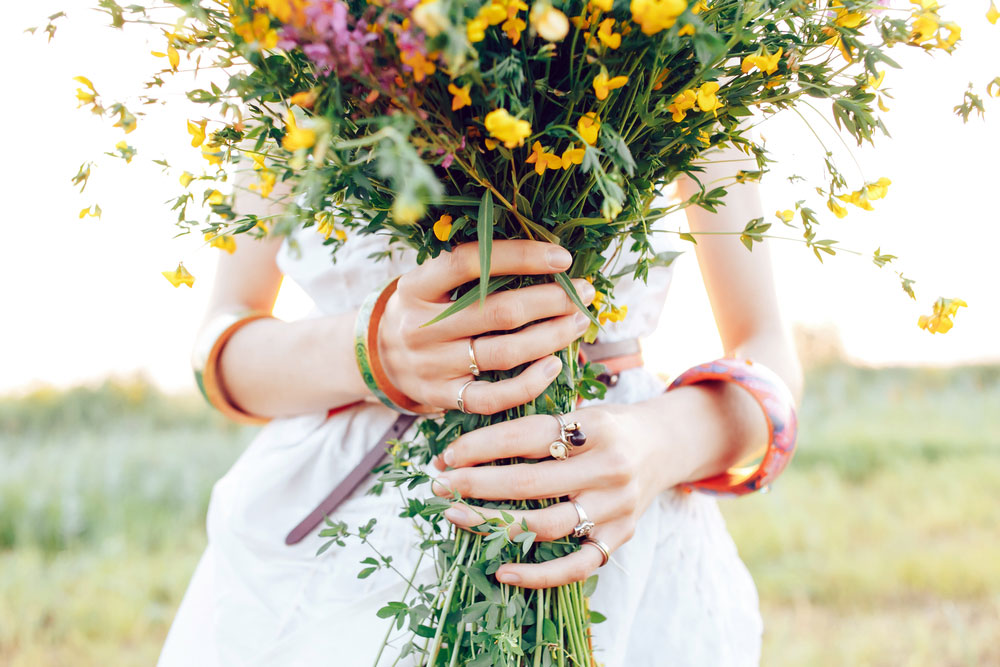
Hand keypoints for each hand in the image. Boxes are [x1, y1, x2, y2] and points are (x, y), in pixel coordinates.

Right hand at [380, 240, 594, 413]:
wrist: (378, 359)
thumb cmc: (423, 311)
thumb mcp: (429, 283)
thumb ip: (471, 272)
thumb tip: (544, 258)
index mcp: (416, 287)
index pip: (470, 262)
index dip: (520, 256)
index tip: (561, 258)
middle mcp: (421, 327)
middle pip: (498, 312)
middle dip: (551, 300)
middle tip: (582, 292)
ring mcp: (431, 366)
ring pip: (503, 353)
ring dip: (551, 337)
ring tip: (577, 322)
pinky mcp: (443, 398)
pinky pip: (493, 397)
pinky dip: (528, 383)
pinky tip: (553, 366)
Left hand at [430, 405, 676, 588]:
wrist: (664, 446)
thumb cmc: (606, 427)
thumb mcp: (580, 410)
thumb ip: (536, 426)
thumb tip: (464, 446)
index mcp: (596, 428)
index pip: (526, 437)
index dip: (480, 446)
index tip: (446, 456)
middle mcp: (609, 469)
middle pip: (530, 483)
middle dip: (474, 485)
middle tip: (438, 485)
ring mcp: (616, 508)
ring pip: (546, 526)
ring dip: (492, 523)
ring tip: (455, 515)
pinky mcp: (619, 538)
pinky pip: (576, 566)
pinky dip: (539, 574)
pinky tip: (502, 570)